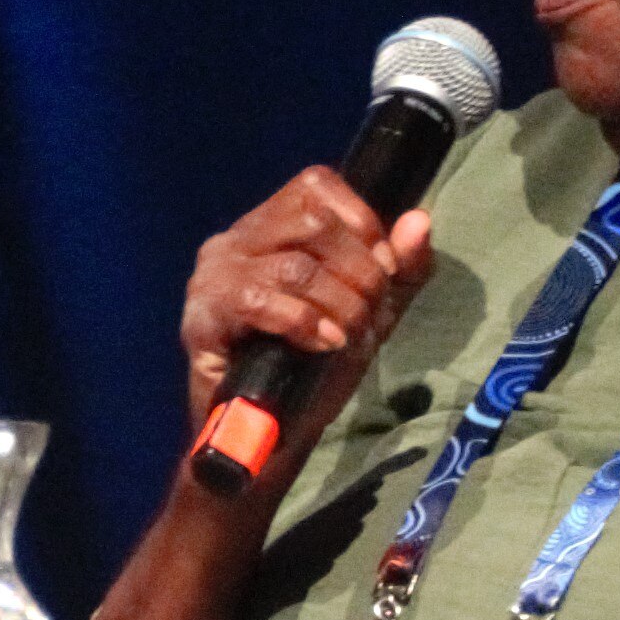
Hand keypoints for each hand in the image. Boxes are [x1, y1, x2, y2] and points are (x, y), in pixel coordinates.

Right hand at [179, 165, 438, 474]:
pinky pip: (258, 301)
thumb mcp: (371, 311)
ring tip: (347, 334)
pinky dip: (303, 322)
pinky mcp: (200, 317)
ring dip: (339, 303)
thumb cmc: (314, 367)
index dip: (362, 221)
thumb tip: (419, 220)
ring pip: (293, 265)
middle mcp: (233, 240)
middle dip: (358, 269)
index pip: (314, 186)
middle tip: (369, 311)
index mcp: (268, 228)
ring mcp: (211, 277)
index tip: (384, 270)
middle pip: (309, 220)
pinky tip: (321, 343)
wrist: (272, 434)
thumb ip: (400, 269)